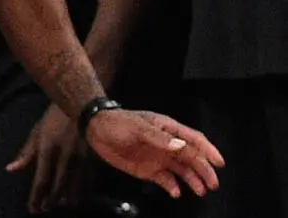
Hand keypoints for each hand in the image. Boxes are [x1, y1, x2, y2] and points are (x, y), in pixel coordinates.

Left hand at [7, 104, 93, 212]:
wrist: (83, 105)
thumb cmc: (56, 117)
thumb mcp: (37, 131)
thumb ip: (26, 153)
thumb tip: (11, 169)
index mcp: (47, 149)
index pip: (41, 179)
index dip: (36, 196)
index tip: (32, 208)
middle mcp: (64, 156)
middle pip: (58, 186)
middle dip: (51, 201)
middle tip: (45, 209)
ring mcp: (81, 158)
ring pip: (75, 187)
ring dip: (67, 199)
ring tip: (61, 204)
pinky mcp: (94, 159)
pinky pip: (89, 182)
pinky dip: (83, 192)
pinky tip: (78, 196)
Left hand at [84, 108, 222, 200]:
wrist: (96, 130)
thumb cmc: (117, 123)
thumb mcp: (137, 127)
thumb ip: (158, 137)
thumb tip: (180, 145)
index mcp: (167, 130)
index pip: (193, 140)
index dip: (208, 150)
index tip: (219, 163)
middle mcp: (167, 145)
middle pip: (192, 158)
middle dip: (204, 170)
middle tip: (212, 183)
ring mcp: (159, 157)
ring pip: (182, 170)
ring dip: (192, 180)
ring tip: (200, 191)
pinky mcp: (149, 170)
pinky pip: (166, 180)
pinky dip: (172, 187)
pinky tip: (176, 192)